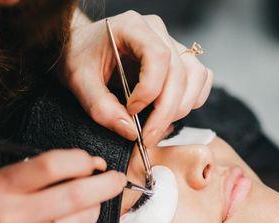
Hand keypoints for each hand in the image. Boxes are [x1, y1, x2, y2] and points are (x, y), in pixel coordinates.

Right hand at [0, 149, 125, 222]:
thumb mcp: (4, 179)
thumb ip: (43, 170)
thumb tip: (93, 166)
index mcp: (0, 187)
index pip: (51, 166)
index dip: (81, 160)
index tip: (94, 162)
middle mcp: (10, 217)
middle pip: (74, 196)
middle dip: (105, 185)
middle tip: (116, 179)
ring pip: (82, 220)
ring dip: (95, 207)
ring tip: (89, 202)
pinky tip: (78, 222)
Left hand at [58, 10, 212, 144]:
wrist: (80, 48)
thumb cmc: (79, 58)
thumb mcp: (79, 82)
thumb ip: (101, 107)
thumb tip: (130, 131)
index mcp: (132, 27)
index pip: (158, 57)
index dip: (150, 90)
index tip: (131, 110)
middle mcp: (157, 32)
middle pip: (180, 72)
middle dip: (166, 111)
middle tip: (147, 138)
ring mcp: (171, 44)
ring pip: (195, 76)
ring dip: (181, 108)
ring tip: (156, 126)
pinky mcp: (178, 60)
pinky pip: (200, 79)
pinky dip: (192, 100)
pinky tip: (169, 113)